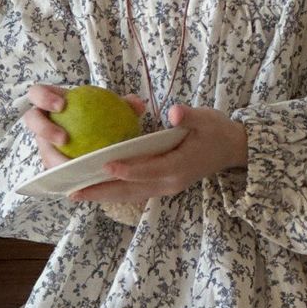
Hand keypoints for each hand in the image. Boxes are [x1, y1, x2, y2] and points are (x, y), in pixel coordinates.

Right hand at [21, 83, 145, 169]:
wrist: (99, 137)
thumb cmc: (103, 116)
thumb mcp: (114, 108)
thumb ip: (125, 105)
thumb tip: (138, 105)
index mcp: (51, 102)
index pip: (37, 94)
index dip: (43, 98)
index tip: (62, 106)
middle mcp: (43, 122)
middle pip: (32, 122)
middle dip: (43, 130)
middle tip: (64, 139)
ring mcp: (44, 143)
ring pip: (42, 151)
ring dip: (54, 159)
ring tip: (73, 166)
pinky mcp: (51, 163)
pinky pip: (55, 170)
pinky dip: (68, 174)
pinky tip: (84, 181)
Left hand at [22, 87, 246, 205]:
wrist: (231, 149)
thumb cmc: (216, 131)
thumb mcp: (207, 118)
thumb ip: (190, 116)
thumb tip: (175, 112)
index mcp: (179, 166)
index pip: (148, 169)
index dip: (127, 168)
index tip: (104, 165)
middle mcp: (169, 182)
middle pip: (131, 190)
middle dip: (102, 191)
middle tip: (74, 191)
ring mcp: (165, 188)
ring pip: (129, 194)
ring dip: (102, 195)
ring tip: (75, 193)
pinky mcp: (161, 186)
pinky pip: (133, 192)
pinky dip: (112, 191)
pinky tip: (93, 188)